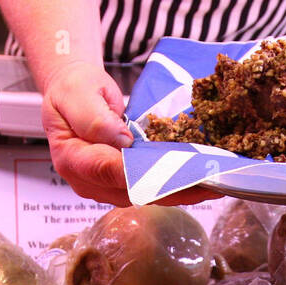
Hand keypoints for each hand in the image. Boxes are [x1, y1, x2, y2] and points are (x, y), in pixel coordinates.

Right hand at [40, 59, 217, 206]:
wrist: (75, 95)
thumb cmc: (74, 90)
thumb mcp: (77, 92)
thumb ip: (93, 117)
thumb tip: (121, 141)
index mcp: (71, 159)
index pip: (106, 169)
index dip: (138, 169)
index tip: (170, 165)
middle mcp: (89, 182)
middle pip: (133, 189)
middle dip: (171, 186)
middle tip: (207, 181)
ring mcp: (107, 188)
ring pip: (147, 195)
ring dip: (181, 190)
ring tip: (214, 183)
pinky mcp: (123, 186)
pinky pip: (152, 189)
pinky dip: (177, 185)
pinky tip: (203, 181)